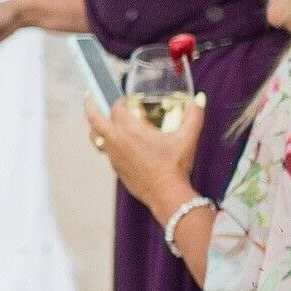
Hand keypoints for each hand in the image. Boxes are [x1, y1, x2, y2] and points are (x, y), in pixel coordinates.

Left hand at [85, 93, 203, 211]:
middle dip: (90, 106)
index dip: (120, 101)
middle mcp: (116, 140)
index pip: (117, 108)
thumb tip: (200, 98)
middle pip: (94, 119)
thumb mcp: (187, 139)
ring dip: (96, 125)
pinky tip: (116, 140)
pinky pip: (105, 149)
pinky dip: (106, 141)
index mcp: (130, 130)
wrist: (166, 194)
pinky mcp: (114, 167)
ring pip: (95, 136)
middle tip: (89, 96)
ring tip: (99, 118)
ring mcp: (113, 155)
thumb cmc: (175, 166)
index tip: (126, 99)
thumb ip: (194, 116)